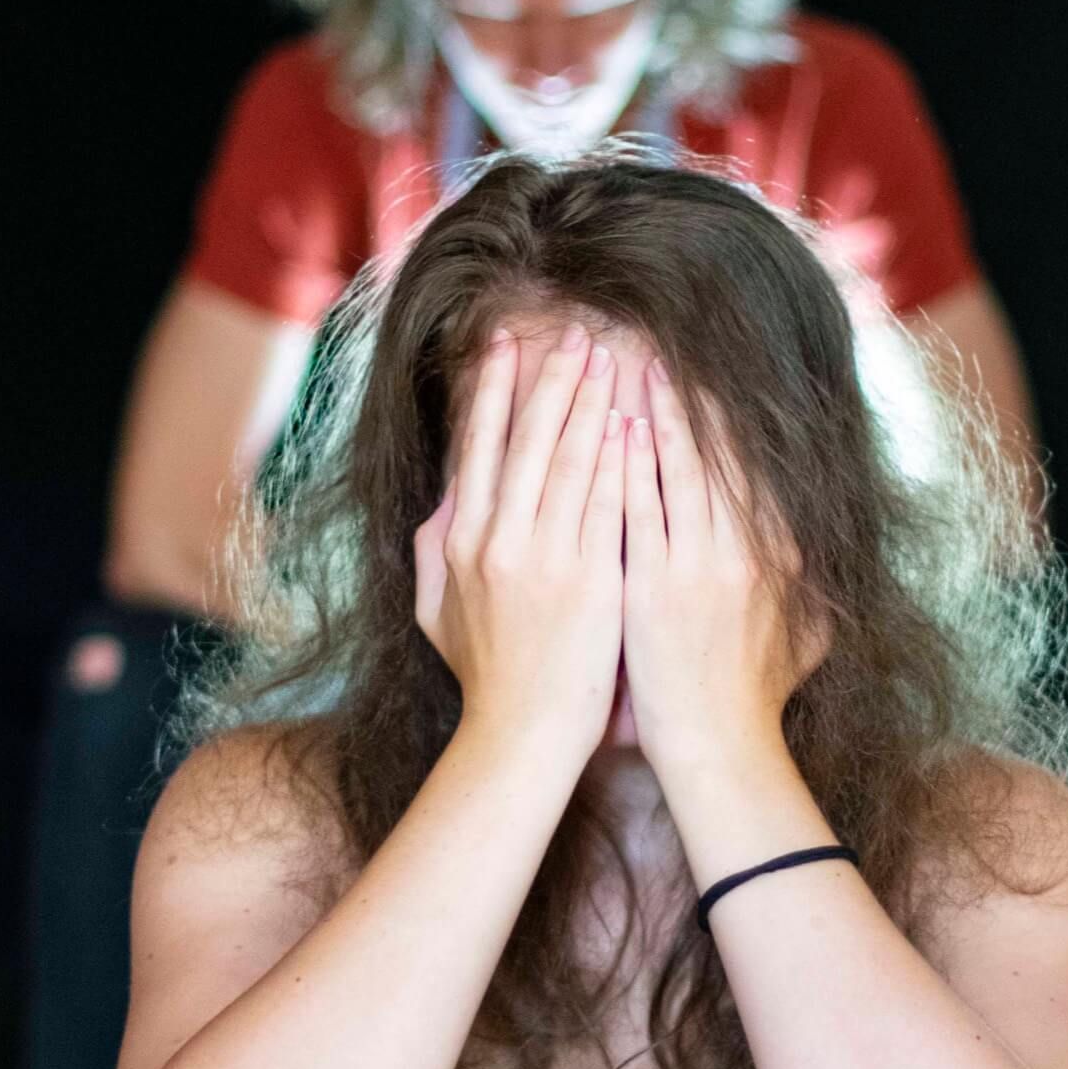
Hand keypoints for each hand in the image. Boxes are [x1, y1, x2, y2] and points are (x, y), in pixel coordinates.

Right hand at [414, 322, 625, 769]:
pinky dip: (618, 459)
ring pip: (570, 462)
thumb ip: (435, 553)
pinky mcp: (590, 579)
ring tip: (610, 358)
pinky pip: (606, 503)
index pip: (479, 449)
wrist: (522, 734)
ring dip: (591, 403)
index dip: (495, 392)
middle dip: (551, 381)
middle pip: (527, 442)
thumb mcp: (436, 613)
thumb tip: (442, 503)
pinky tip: (632, 420)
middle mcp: (498, 541)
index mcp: (460, 543)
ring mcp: (545, 558)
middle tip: (573, 334)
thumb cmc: (486, 678)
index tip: (506, 345)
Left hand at [620, 357, 825, 778]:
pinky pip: (640, 510)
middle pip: (718, 452)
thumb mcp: (810, 635)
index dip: (728, 415)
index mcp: (782, 554)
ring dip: (653, 413)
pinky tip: (611, 428)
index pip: (754, 466)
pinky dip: (628, 466)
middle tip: (660, 343)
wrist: (720, 745)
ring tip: (628, 365)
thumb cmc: (758, 694)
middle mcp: (747, 551)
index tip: (706, 372)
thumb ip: (814, 588)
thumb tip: (823, 555)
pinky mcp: (656, 586)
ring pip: (678, 469)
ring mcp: (700, 566)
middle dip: (686, 394)